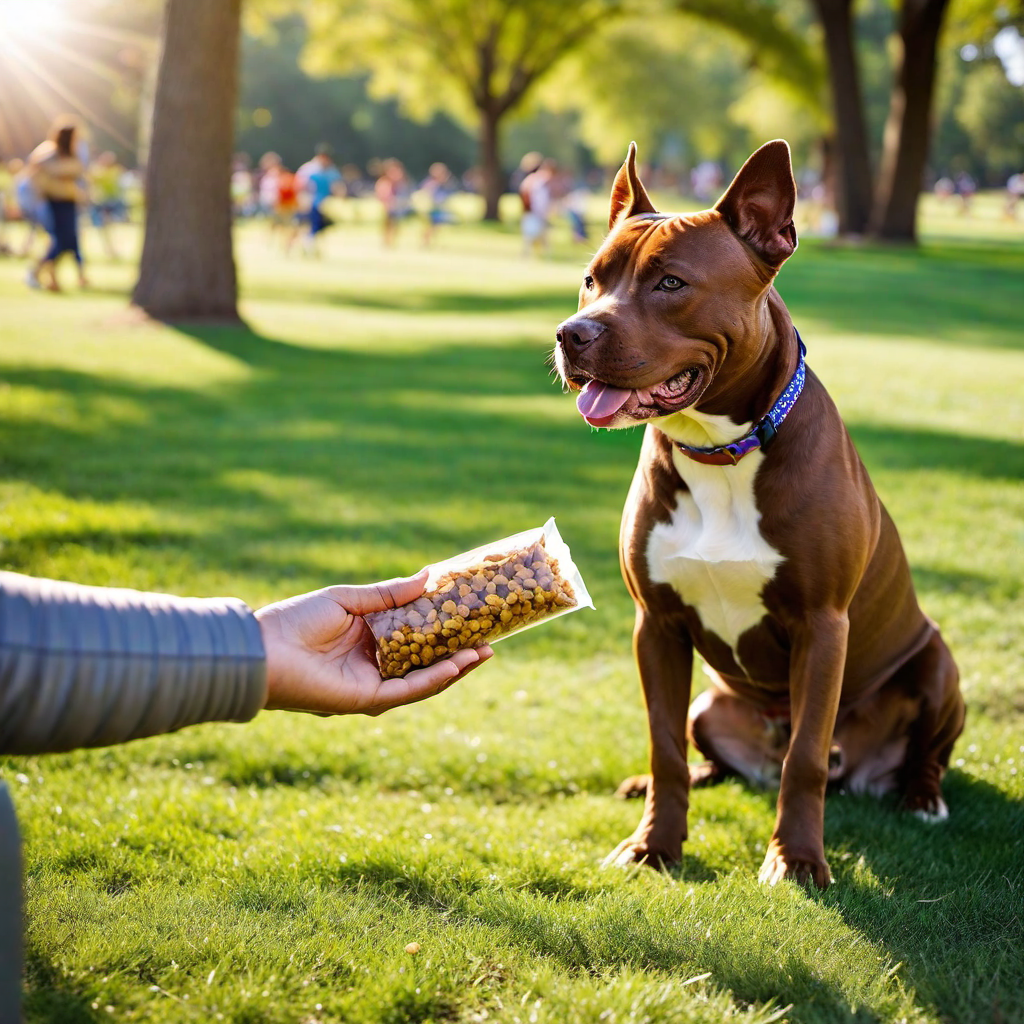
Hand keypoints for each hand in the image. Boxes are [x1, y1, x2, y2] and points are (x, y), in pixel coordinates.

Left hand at [256, 571, 492, 715]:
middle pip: (428, 662)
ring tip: (485, 653)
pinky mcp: (366, 700)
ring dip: (456, 668)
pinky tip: (456, 665)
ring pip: (425, 680)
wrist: (262, 649)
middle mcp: (376, 666)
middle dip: (461, 653)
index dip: (447, 630)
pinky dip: (434, 679)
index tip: (473, 616)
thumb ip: (388, 594)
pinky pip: (408, 691)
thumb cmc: (295, 621)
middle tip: (490, 640)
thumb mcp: (349, 599)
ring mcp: (374, 685)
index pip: (418, 638)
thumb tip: (427, 577)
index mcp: (371, 641)